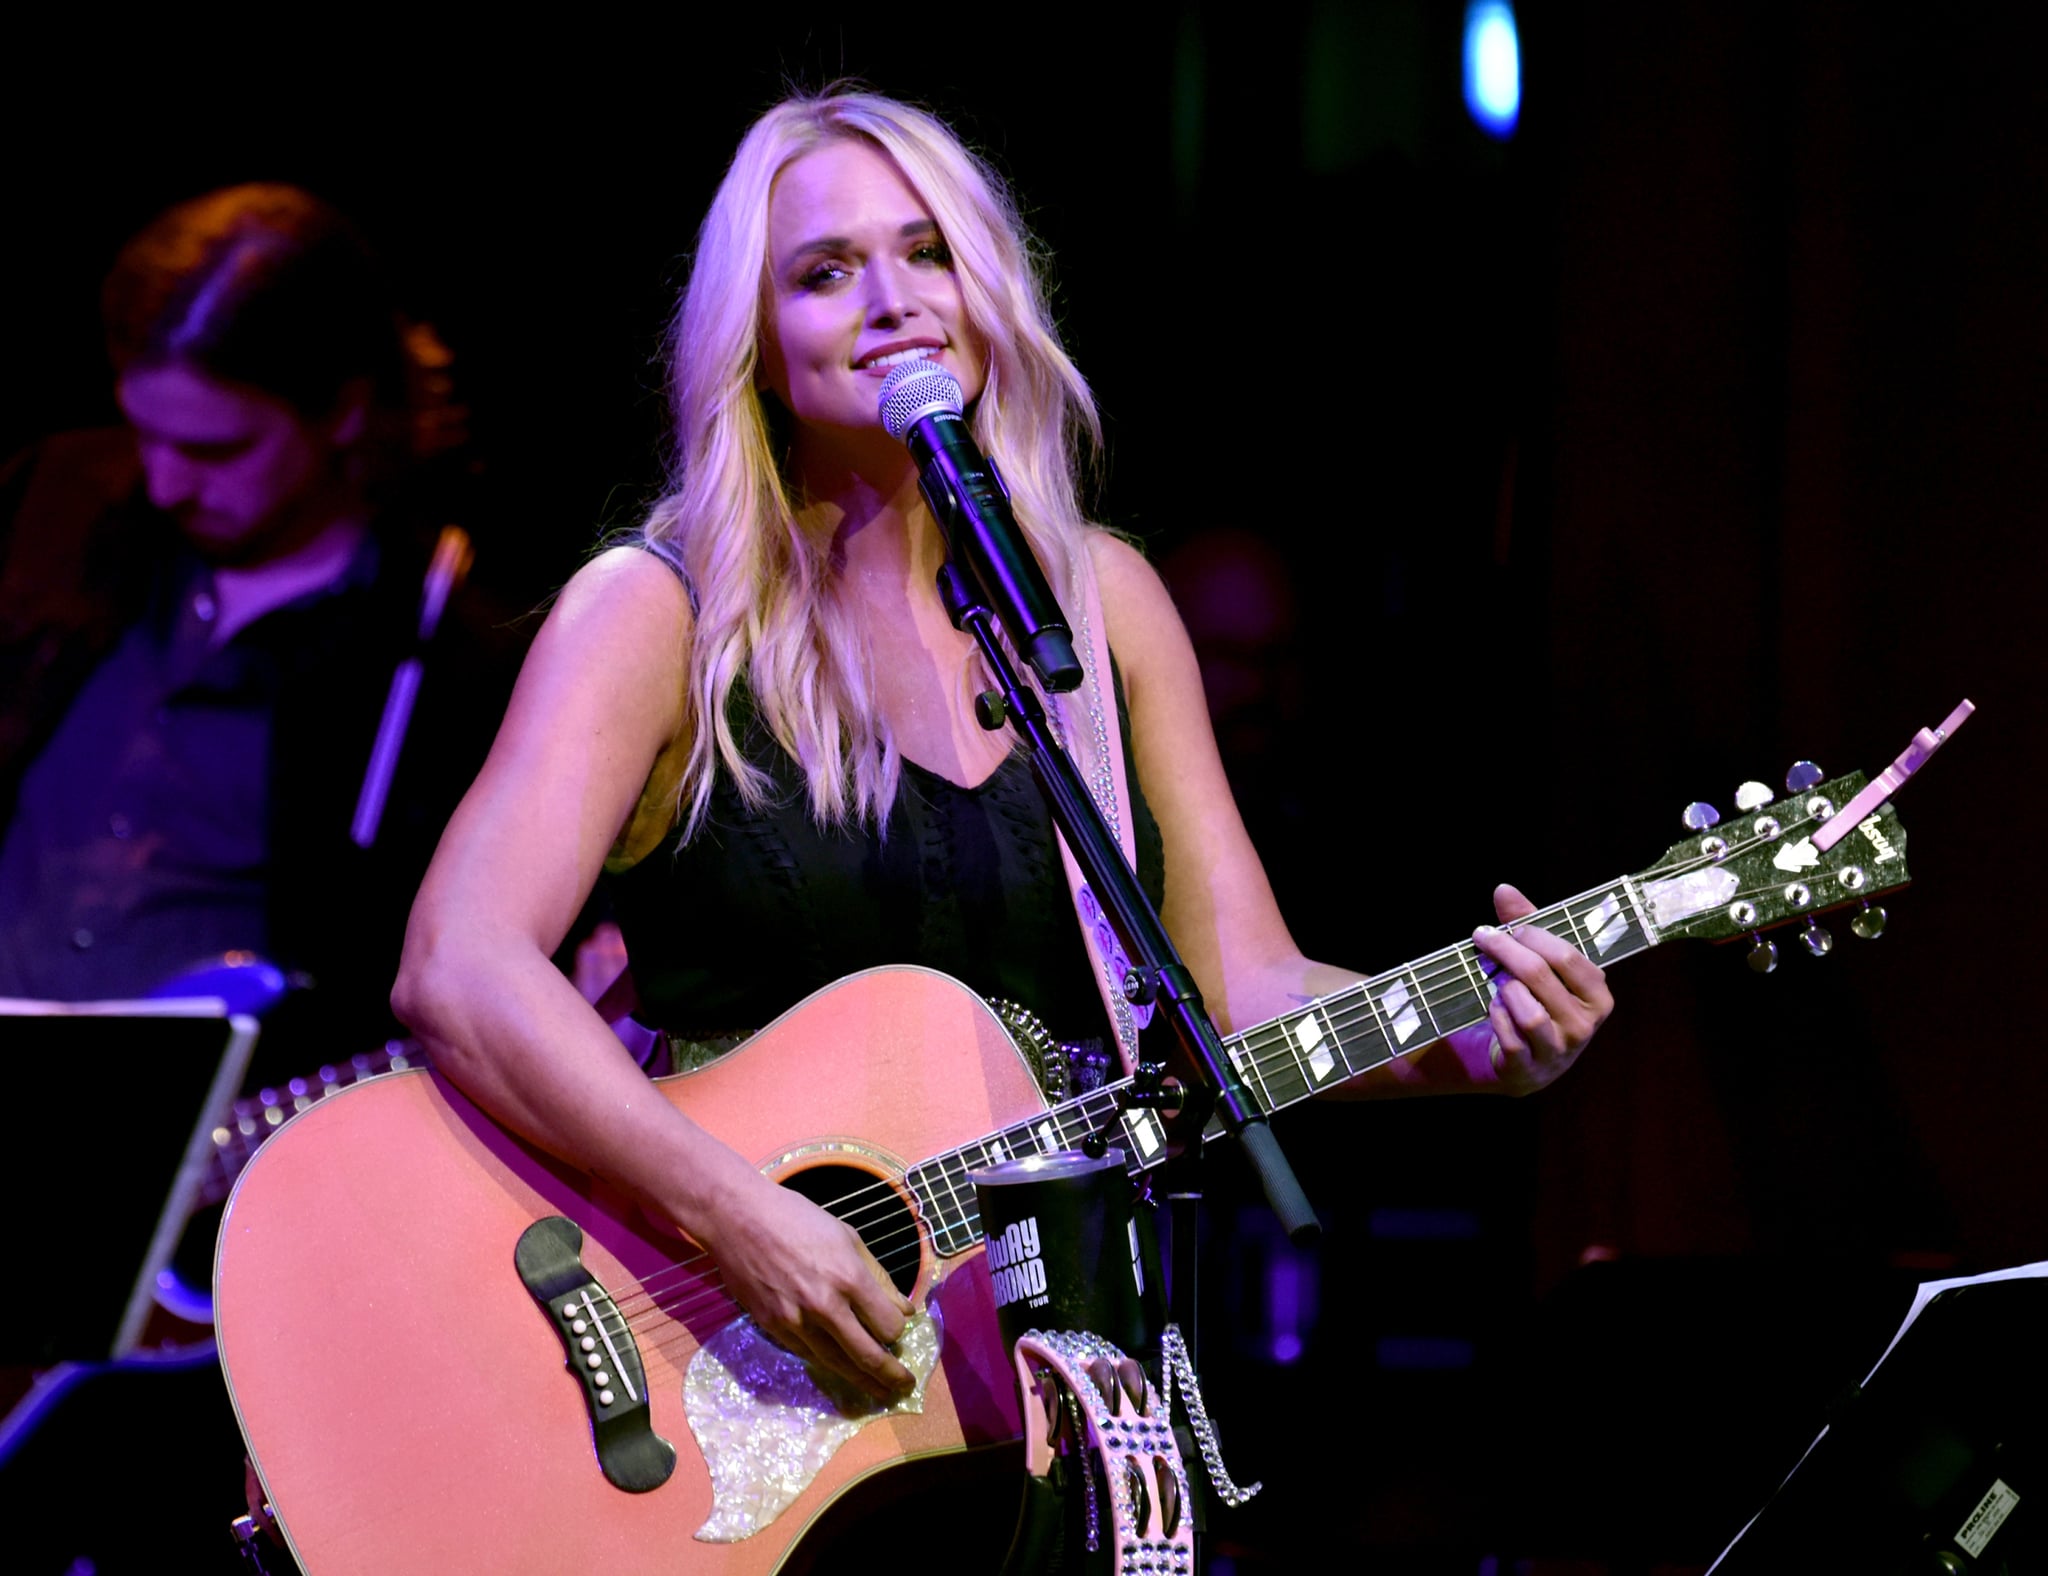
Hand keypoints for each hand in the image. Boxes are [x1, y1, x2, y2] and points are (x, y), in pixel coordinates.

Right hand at [693, 1171, 916, 1401]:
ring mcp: (796, 1321)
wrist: (739, 1219)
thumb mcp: (848, 1237)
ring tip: (879, 1392)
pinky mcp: (773, 1328)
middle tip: (904, 1387)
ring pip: (836, 1363)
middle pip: (867, 1355)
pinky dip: (828, 1363)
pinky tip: (841, 1368)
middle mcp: (825, 1306)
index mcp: (849, 1277)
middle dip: (890, 1375)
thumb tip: (905, 1311)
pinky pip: (808, 1354)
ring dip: (862, 1381)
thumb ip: (879, 1277)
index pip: (888, 1326)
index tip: (899, 1329)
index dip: (898, 1331)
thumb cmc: (798, 1219)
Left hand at [1451, 882, 1613, 1094]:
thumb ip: (1526, 925)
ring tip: (1494, 980)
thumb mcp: (1540, 964)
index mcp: (1597, 996)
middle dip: (1507, 951)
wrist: (1520, 1062)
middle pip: (1541, 976)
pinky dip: (1496, 1015)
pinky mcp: (1530, 1069)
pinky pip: (1509, 1035)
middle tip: (1483, 937)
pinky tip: (1493, 1006)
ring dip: (1503, 988)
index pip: (1568, 956)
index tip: (1507, 927)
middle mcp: (1585, 1025)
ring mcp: (1559, 1050)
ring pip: (1527, 1010)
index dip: (1533, 936)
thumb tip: (1503, 889)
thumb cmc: (1534, 1000)